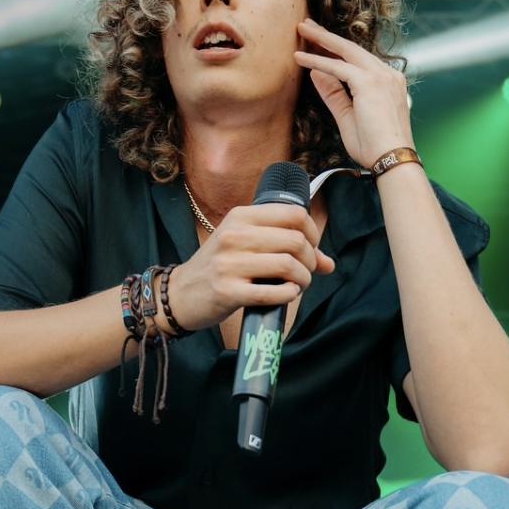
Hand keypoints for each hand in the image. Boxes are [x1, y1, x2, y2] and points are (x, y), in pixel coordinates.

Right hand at [164, 202, 335, 332]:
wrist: (180, 294)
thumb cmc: (219, 267)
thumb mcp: (244, 246)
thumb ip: (285, 247)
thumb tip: (329, 263)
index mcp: (240, 217)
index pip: (294, 214)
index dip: (313, 232)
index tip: (311, 247)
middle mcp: (234, 236)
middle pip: (295, 240)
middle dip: (310, 260)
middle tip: (305, 271)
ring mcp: (229, 264)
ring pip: (288, 265)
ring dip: (302, 279)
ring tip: (297, 284)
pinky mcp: (228, 292)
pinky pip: (273, 292)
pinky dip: (288, 295)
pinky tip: (286, 295)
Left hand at [294, 17, 413, 168]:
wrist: (392, 160)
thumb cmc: (374, 146)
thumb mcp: (348, 116)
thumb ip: (333, 93)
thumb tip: (316, 74)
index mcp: (388, 81)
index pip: (358, 60)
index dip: (335, 50)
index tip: (318, 42)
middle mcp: (388, 74)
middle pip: (352, 48)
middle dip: (327, 36)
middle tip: (306, 25)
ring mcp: (381, 76)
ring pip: (346, 51)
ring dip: (321, 40)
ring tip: (301, 29)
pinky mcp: (370, 83)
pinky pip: (338, 68)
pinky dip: (317, 61)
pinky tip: (300, 58)